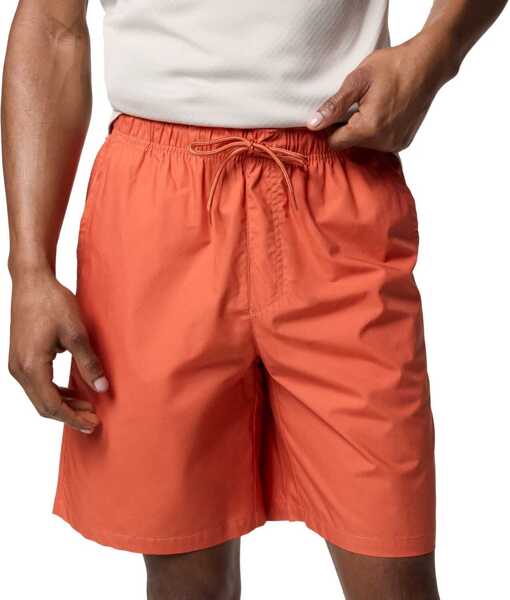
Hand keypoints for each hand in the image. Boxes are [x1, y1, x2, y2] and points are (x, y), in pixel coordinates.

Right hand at [8, 270, 107, 433]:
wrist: (31, 281)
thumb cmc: (52, 303)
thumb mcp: (77, 334)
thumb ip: (89, 363)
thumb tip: (102, 388)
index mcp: (32, 366)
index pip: (51, 405)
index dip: (73, 417)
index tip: (92, 423)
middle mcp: (19, 369)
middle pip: (43, 405)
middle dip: (69, 415)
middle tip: (93, 421)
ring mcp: (17, 363)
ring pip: (40, 396)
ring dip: (63, 404)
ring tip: (87, 407)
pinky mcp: (20, 357)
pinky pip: (37, 384)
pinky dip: (55, 391)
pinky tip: (73, 390)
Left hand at [308, 33, 455, 151]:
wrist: (428, 63)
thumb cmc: (392, 66)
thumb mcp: (357, 80)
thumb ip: (334, 106)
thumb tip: (313, 124)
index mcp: (368, 129)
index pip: (334, 142)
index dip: (329, 128)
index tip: (333, 113)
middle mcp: (383, 142)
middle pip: (351, 143)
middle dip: (348, 127)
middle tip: (358, 103)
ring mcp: (396, 144)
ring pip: (366, 144)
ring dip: (363, 130)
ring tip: (374, 106)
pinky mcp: (404, 142)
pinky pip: (381, 143)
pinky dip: (378, 132)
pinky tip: (385, 112)